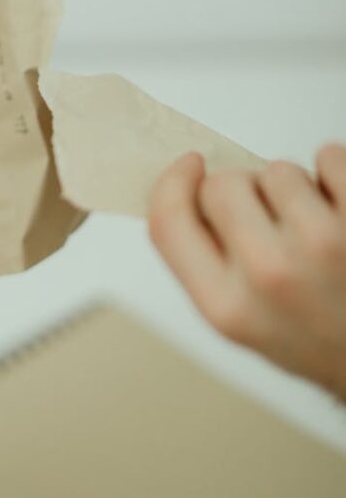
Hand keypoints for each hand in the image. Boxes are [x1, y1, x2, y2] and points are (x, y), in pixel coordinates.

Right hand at [149, 145, 345, 399]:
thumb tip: (186, 191)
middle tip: (268, 218)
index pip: (169, 220)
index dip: (173, 183)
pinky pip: (328, 156)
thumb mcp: (241, 321)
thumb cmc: (319, 341)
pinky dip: (333, 172)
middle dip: (242, 190)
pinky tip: (338, 209)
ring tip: (312, 225)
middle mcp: (271, 275)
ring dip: (292, 187)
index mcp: (227, 306)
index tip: (190, 167)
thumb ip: (203, 264)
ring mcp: (323, 245)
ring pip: (278, 170)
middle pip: (222, 183)